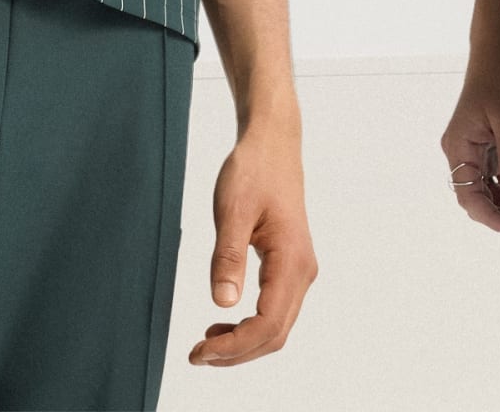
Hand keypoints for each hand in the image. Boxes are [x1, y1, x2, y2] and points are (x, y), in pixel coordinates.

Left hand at [187, 118, 317, 367]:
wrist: (273, 143)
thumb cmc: (254, 170)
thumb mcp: (233, 209)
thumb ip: (228, 257)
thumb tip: (223, 304)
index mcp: (291, 259)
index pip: (268, 323)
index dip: (236, 346)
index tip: (200, 350)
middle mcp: (302, 271)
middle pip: (275, 333)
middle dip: (238, 352)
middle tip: (197, 355)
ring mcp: (299, 269)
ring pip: (277, 326)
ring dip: (244, 343)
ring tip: (207, 344)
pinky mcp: (289, 265)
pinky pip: (275, 309)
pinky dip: (250, 327)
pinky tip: (224, 322)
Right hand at [441, 47, 499, 235]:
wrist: (495, 50)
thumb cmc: (498, 77)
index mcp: (458, 146)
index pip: (468, 195)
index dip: (491, 217)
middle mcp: (461, 153)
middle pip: (477, 199)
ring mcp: (472, 151)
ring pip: (486, 193)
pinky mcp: (484, 148)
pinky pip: (493, 180)